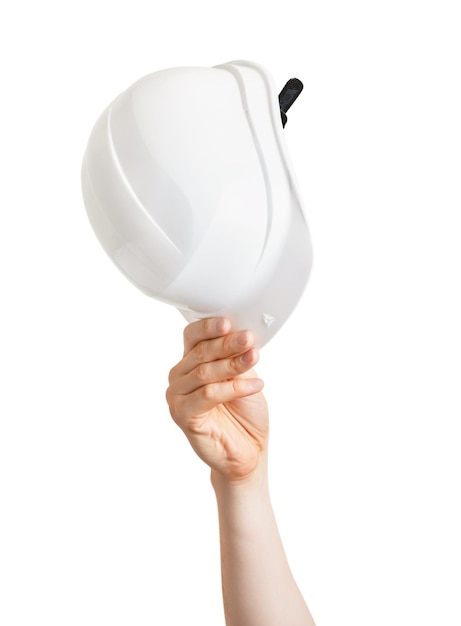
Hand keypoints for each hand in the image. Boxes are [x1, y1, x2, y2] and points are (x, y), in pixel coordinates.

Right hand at [166, 318, 268, 482]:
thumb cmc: (243, 413)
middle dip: (227, 344)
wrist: (247, 451)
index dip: (208, 327)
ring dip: (232, 363)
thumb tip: (241, 333)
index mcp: (190, 362)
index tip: (229, 322)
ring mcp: (177, 397)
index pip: (192, 336)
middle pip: (200, 353)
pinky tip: (255, 385)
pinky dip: (233, 388)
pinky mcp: (183, 415)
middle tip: (248, 339)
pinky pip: (208, 395)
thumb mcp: (242, 376)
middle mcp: (179, 377)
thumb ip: (235, 357)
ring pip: (204, 372)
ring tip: (254, 357)